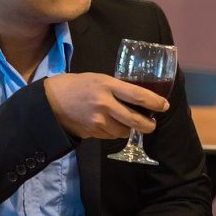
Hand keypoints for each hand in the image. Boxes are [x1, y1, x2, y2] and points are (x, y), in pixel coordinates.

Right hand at [43, 72, 169, 138]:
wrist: (52, 101)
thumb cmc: (79, 85)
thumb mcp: (100, 79)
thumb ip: (117, 88)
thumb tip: (139, 99)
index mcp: (108, 85)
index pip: (137, 95)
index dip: (154, 102)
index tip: (164, 106)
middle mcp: (104, 104)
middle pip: (134, 120)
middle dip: (148, 125)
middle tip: (152, 124)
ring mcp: (98, 121)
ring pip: (124, 131)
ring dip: (129, 129)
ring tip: (127, 122)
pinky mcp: (92, 132)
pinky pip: (111, 136)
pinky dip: (115, 132)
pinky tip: (109, 124)